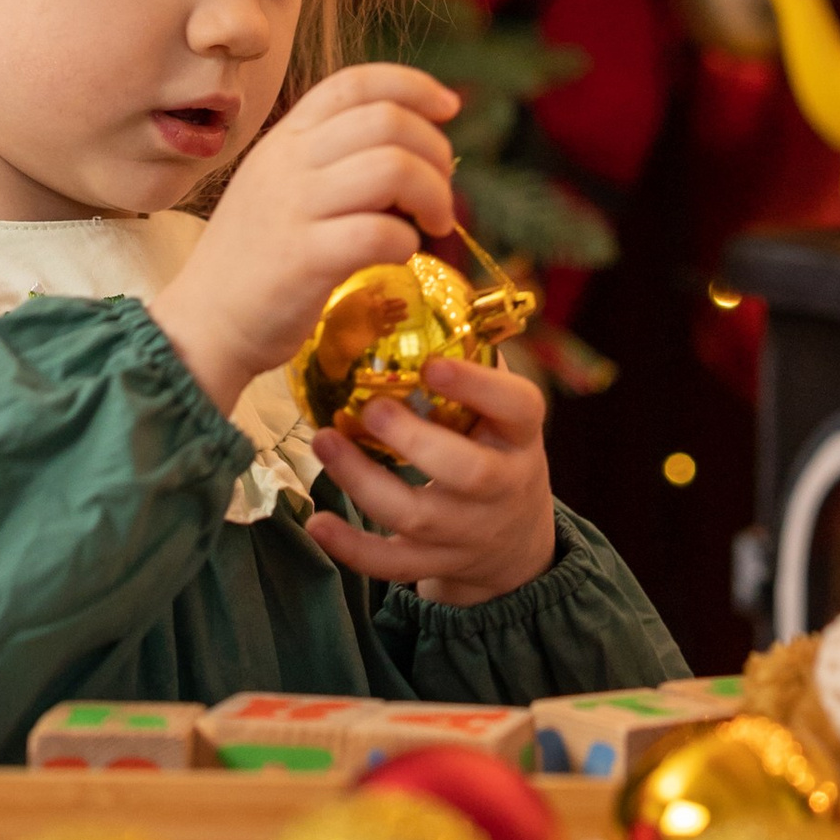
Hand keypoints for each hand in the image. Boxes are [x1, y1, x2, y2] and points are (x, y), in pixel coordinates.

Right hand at [146, 62, 459, 419]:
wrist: (203, 324)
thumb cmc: (254, 259)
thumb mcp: (279, 186)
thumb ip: (329, 159)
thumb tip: (411, 147)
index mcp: (284, 138)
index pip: (355, 83)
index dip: (412, 85)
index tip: (448, 107)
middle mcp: (287, 162)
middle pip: (386, 121)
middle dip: (435, 151)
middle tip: (441, 193)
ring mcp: (293, 208)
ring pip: (392, 169)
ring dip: (433, 195)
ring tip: (432, 225)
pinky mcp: (303, 260)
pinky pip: (379, 233)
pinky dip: (407, 242)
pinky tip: (401, 255)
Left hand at [309, 350, 557, 608]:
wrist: (517, 539)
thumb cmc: (494, 445)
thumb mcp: (501, 408)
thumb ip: (469, 360)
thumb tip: (408, 276)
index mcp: (521, 434)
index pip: (517, 406)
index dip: (477, 387)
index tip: (432, 364)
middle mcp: (503, 485)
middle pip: (466, 472)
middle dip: (415, 442)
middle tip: (370, 410)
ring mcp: (470, 531)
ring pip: (418, 517)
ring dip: (364, 482)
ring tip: (324, 441)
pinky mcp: (437, 563)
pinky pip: (394, 564)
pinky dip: (353, 549)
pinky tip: (317, 521)